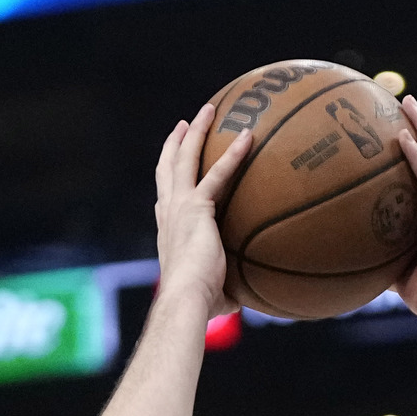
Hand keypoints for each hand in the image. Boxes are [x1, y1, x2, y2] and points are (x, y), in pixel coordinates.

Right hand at [154, 105, 251, 312]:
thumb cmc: (199, 305)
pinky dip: (234, 154)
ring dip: (197, 132)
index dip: (169, 181)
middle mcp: (169, 214)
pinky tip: (249, 136)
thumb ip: (229, 290)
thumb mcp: (216, 295)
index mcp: (169, 232)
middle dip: (176, 144)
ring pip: (185, 159)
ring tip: (210, 110)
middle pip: (168, 169)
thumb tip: (249, 299)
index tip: (174, 165)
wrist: (186, 300)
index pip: (166, 199)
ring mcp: (179, 207)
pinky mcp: (197, 207)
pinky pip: (218, 173)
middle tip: (184, 124)